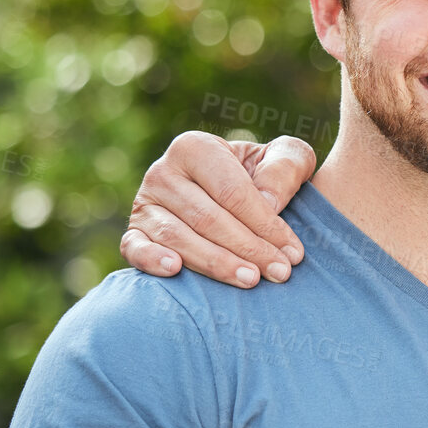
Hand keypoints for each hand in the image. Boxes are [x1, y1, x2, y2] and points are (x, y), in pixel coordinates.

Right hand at [120, 132, 317, 286]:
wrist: (232, 191)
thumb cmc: (264, 174)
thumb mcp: (286, 158)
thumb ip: (286, 168)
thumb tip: (269, 202)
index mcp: (197, 147)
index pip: (232, 192)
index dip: (265, 224)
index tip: (293, 252)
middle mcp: (163, 172)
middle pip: (207, 218)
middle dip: (248, 249)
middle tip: (280, 272)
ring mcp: (144, 203)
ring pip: (178, 237)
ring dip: (216, 263)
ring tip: (251, 279)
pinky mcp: (134, 231)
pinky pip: (134, 247)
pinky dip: (151, 259)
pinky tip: (176, 270)